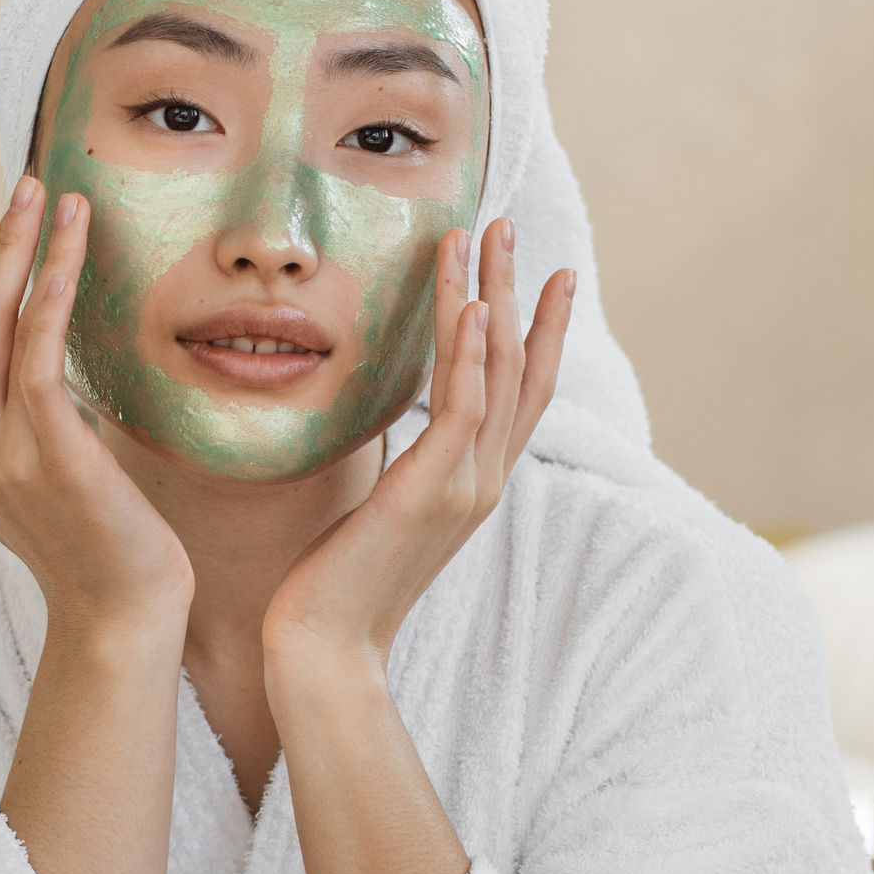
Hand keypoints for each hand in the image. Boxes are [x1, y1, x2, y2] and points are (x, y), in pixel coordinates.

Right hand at [0, 177, 193, 650]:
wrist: (120, 616)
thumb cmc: (99, 540)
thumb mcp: (42, 472)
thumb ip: (29, 419)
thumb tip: (52, 356)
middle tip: (24, 186)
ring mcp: (0, 452)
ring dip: (24, 253)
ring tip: (56, 200)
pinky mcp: (50, 456)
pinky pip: (39, 358)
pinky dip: (50, 297)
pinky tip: (70, 257)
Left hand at [262, 217, 574, 682]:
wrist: (325, 647)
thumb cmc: (340, 582)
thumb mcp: (383, 507)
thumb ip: (405, 464)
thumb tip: (396, 424)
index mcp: (475, 482)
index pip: (520, 392)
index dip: (539, 330)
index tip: (549, 274)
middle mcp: (482, 480)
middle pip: (518, 368)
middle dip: (520, 291)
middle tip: (511, 226)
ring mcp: (464, 486)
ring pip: (495, 373)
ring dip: (493, 296)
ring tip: (488, 237)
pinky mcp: (430, 490)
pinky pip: (461, 409)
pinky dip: (470, 354)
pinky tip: (471, 305)